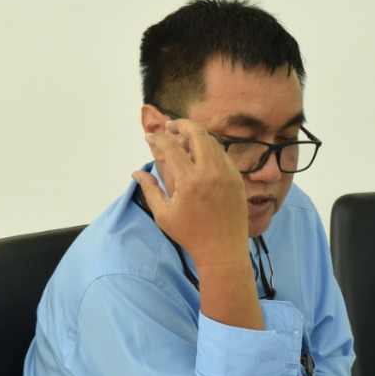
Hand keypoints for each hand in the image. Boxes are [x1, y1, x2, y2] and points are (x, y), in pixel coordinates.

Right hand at [134, 118, 262, 330]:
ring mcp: (227, 174)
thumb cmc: (190, 235)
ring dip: (196, 135)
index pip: (171, 146)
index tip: (150, 137)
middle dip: (180, 124)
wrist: (223, 251)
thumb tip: (136, 172)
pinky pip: (223, 154)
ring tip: (183, 140)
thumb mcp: (163, 214)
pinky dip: (210, 149)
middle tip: (170, 127)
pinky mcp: (237, 179)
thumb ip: (149, 189)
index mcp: (190, 181)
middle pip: (197, 132)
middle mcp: (211, 172)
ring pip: (212, 141)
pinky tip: (201, 155)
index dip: (157, 137)